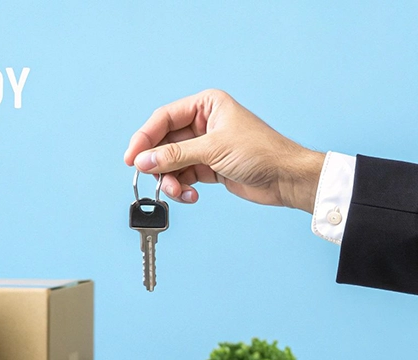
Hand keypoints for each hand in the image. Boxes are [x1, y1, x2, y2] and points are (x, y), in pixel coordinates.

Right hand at [123, 89, 324, 212]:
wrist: (285, 178)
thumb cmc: (261, 152)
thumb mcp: (213, 150)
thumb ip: (175, 155)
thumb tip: (144, 160)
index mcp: (206, 105)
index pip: (164, 118)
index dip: (144, 138)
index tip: (132, 158)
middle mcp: (204, 123)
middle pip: (164, 143)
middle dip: (158, 164)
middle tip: (151, 179)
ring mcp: (205, 146)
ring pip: (172, 163)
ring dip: (171, 180)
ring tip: (178, 192)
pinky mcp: (209, 167)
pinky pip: (184, 176)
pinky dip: (182, 188)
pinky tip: (190, 196)